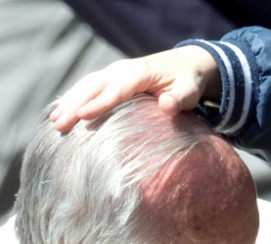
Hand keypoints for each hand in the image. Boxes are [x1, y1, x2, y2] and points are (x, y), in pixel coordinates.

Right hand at [51, 46, 220, 132]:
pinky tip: (61, 114)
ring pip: (86, 86)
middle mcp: (122, 70)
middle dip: (75, 105)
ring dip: (69, 103)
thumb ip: (180, 99)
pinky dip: (73, 99)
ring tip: (55, 123)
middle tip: (59, 125)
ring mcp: (113, 73)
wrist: (184, 65)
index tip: (82, 117)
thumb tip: (167, 106)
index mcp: (140, 73)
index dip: (99, 103)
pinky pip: (88, 88)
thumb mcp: (190, 90)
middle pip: (94, 87)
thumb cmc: (188, 82)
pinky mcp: (110, 80)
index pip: (116, 90)